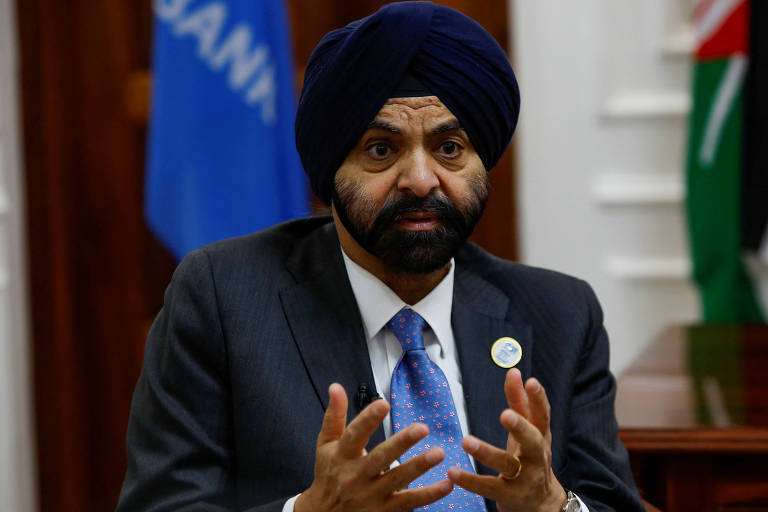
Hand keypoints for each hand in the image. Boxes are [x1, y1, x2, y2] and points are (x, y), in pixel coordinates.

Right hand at [295, 383, 452, 511]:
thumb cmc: (328, 473)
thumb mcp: (325, 444)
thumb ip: (334, 416)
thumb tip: (336, 387)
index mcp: (341, 455)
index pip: (354, 435)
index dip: (368, 419)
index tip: (383, 403)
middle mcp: (356, 475)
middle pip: (379, 458)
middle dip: (401, 443)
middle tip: (422, 428)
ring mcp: (371, 494)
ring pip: (397, 479)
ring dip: (419, 466)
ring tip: (439, 453)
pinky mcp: (384, 510)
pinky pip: (408, 502)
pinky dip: (428, 495)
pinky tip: (447, 484)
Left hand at [447, 369, 565, 511]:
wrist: (542, 503)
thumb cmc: (531, 458)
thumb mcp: (528, 431)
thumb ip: (520, 402)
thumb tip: (514, 371)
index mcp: (541, 437)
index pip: (543, 416)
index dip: (539, 399)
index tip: (531, 382)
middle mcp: (537, 457)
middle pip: (533, 442)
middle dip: (520, 427)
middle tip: (506, 414)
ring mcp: (525, 478)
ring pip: (507, 465)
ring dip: (487, 452)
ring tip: (466, 440)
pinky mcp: (509, 496)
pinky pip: (488, 487)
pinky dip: (470, 481)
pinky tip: (452, 472)